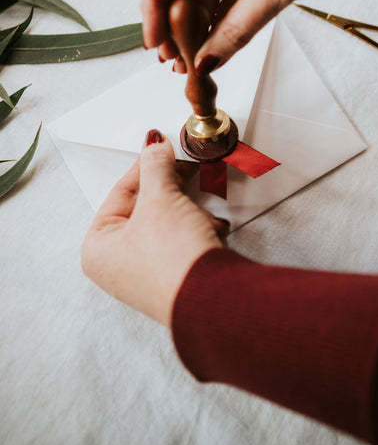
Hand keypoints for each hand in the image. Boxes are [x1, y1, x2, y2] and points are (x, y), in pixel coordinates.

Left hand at [81, 130, 227, 326]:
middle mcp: (116, 267)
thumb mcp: (161, 198)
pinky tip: (209, 229)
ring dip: (187, 211)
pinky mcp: (174, 280)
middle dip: (171, 190)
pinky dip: (195, 231)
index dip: (145, 167)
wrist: (213, 299)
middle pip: (143, 208)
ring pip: (165, 224)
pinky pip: (180, 242)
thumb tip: (154, 145)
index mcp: (97, 249)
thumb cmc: (173, 257)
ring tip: (198, 209)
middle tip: (185, 169)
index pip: (120, 193)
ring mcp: (145, 276)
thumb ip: (155, 165)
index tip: (163, 149)